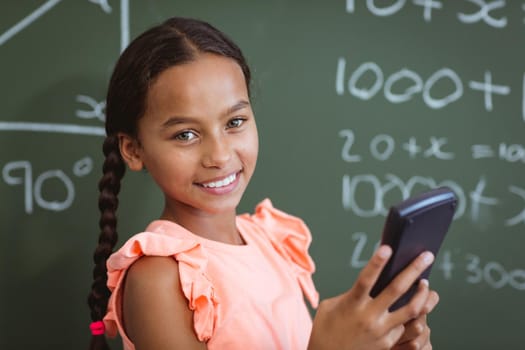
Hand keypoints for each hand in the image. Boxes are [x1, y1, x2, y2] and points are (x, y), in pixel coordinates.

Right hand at [307, 245, 434, 349]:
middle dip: (414, 270)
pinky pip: (403, 326)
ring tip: (426, 283)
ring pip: (410, 310)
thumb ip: (350, 294)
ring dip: (421, 294)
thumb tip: (369, 285)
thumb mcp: (331, 307)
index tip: (388, 248)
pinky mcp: (387, 343)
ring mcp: (381, 331)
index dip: (377, 263)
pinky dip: (408, 315)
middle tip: (427, 256)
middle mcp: (368, 317)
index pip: (366, 279)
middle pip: (396, 290)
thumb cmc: (325, 330)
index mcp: (351, 304)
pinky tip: (412, 306)